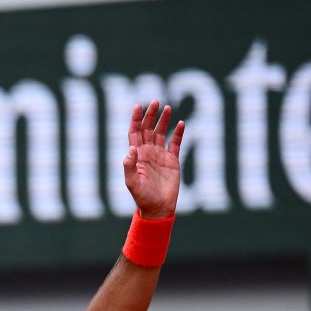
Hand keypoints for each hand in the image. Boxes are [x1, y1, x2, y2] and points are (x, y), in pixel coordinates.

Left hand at [123, 100, 183, 219]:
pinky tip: (181, 124)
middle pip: (148, 129)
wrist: (158, 208)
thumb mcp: (131, 182)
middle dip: (150, 115)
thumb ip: (129, 166)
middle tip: (155, 102)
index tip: (138, 106)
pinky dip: (178, 134)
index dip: (136, 119)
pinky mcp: (173, 161)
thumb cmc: (142, 197)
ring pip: (161, 133)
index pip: (135, 133)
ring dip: (164, 121)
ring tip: (167, 107)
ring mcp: (160, 156)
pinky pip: (176, 144)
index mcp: (136, 155)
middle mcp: (147, 152)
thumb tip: (131, 149)